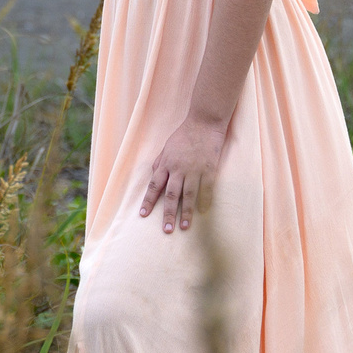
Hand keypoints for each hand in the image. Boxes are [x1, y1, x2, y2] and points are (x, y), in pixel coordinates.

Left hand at [140, 115, 227, 233]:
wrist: (203, 122)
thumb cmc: (184, 134)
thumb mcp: (166, 147)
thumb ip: (160, 162)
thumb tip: (154, 175)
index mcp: (166, 164)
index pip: (154, 186)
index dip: (148, 201)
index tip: (143, 215)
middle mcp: (178, 168)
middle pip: (171, 195)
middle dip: (168, 213)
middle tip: (167, 230)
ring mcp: (194, 169)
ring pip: (188, 195)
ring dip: (186, 212)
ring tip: (184, 226)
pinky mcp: (209, 168)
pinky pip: (206, 188)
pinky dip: (205, 200)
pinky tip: (203, 212)